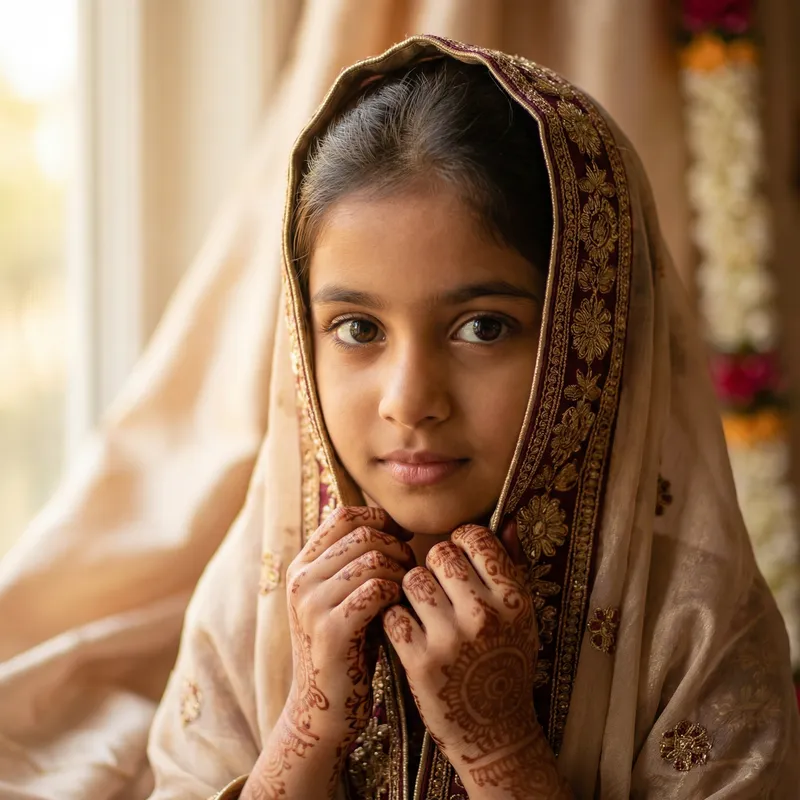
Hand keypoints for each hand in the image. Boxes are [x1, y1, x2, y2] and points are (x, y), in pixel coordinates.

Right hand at [247, 506, 413, 799]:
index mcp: (302, 565)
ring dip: (400, 572)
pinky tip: (397, 610)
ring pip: (373, 559)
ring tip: (404, 592)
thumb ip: (355, 560)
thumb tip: (394, 523)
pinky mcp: (331, 631)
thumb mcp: (343, 595)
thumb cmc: (348, 646)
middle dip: (397, 548)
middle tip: (408, 571)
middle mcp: (301, 579)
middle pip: (364, 534)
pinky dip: (396, 595)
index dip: (380, 518)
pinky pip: (376, 590)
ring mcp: (312, 604)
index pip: (345, 515)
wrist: (324, 708)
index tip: (402, 537)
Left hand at [383, 523, 571, 798]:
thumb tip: (509, 520)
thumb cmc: (507, 662)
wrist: (495, 731)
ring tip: (425, 611)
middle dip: (434, 566)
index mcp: (513, 596)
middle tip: (440, 588)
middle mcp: (484, 614)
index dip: (460, 543)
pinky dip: (397, 619)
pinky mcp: (421, 661)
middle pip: (438, 554)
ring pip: (412, 580)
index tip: (458, 561)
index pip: (473, 537)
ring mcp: (451, 638)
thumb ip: (514, 565)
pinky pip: (393, 613)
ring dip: (412, 591)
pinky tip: (410, 632)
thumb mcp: (522, 615)